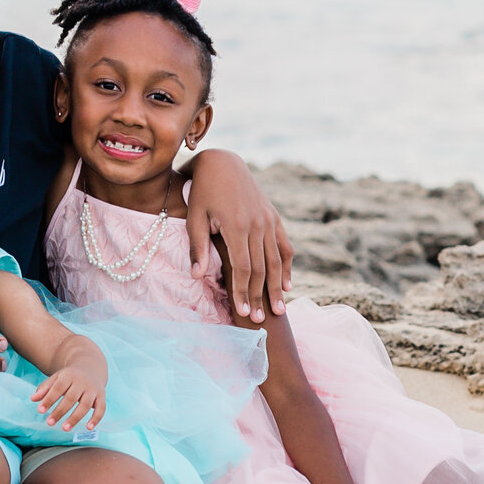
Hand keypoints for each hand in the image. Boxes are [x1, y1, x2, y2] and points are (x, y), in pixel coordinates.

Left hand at [32, 366, 104, 431]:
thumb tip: (33, 399)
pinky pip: (101, 408)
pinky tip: (88, 427)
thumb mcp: (56, 378)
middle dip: (60, 411)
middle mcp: (82, 382)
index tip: (40, 411)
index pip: (58, 388)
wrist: (91, 366)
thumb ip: (45, 388)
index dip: (49, 399)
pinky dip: (96, 418)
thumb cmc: (70, 376)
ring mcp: (93, 389)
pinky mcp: (102, 396)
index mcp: (69, 376)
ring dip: (75, 417)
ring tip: (65, 428)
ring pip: (85, 404)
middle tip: (49, 423)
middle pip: (71, 398)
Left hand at [184, 150, 293, 323]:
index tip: (244, 313)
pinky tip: (288, 284)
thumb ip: (198, 247)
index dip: (244, 291)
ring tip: (280, 309)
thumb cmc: (202, 192)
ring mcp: (269, 220)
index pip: (243, 267)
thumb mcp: (195, 218)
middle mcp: (257, 224)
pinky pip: (284, 245)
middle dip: (262, 296)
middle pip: (262, 268)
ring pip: (277, 260)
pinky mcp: (274, 217)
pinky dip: (287, 266)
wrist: (222, 163)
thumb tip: (196, 277)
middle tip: (262, 320)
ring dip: (278, 286)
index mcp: (236, 225)